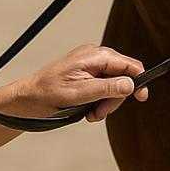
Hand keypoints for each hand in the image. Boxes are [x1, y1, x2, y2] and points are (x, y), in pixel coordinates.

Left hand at [7, 43, 150, 121]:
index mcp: (94, 55)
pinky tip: (87, 111)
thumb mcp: (80, 94)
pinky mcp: (86, 76)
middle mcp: (95, 57)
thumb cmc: (49, 93)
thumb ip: (107, 88)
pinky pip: (103, 88)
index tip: (142, 98)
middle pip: (123, 78)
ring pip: (113, 86)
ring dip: (105, 103)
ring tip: (90, 114)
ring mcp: (90, 66)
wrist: (28, 98)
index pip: (128, 65)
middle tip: (99, 114)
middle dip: (114, 99)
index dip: (138, 81)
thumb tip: (131, 84)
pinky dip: (98, 102)